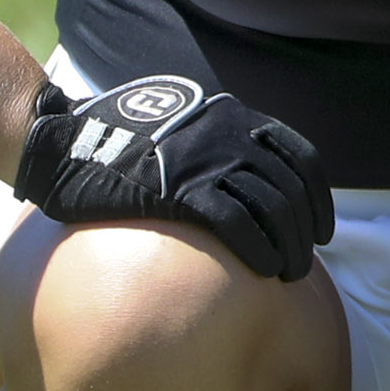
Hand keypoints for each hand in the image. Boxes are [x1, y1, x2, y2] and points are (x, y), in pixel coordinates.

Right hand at [13, 75, 333, 281]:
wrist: (68, 140)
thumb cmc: (124, 138)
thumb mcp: (186, 120)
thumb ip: (220, 140)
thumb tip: (249, 176)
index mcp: (234, 118)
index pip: (300, 157)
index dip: (317, 198)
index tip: (321, 227)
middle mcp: (229, 136)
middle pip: (290, 189)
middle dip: (304, 231)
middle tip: (301, 263)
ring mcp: (206, 161)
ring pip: (272, 208)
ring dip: (289, 246)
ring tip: (287, 272)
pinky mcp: (180, 190)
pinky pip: (237, 223)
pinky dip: (259, 248)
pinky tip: (263, 268)